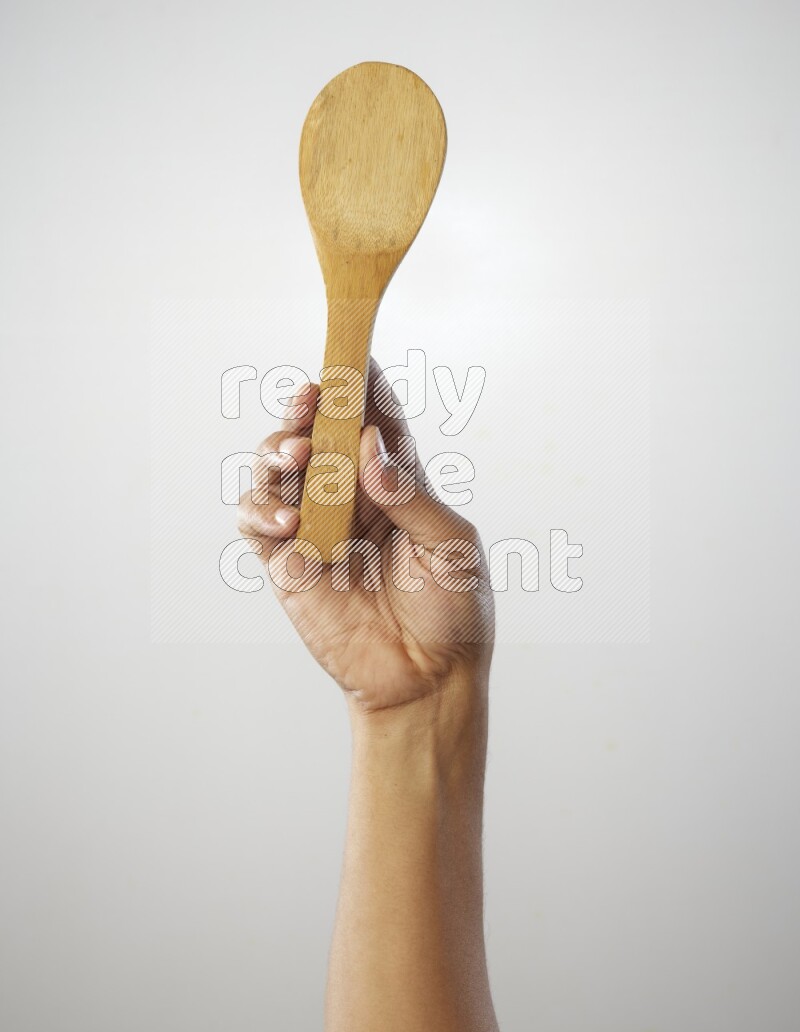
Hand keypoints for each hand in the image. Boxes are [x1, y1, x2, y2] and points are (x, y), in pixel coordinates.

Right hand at [238, 359, 494, 710]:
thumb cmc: (453, 610)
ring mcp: (315, 525)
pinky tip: (286, 522)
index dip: (358, 383)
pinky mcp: (286, 562)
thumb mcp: (449, 546)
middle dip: (307, 407)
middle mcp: (350, 494)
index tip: (349, 352)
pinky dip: (260, 510)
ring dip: (277, 449)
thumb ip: (410, 496)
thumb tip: (370, 446)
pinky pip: (256, 521)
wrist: (427, 679)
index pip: (372, 417)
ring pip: (277, 467)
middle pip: (317, 431)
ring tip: (296, 456)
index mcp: (395, 481)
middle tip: (310, 402)